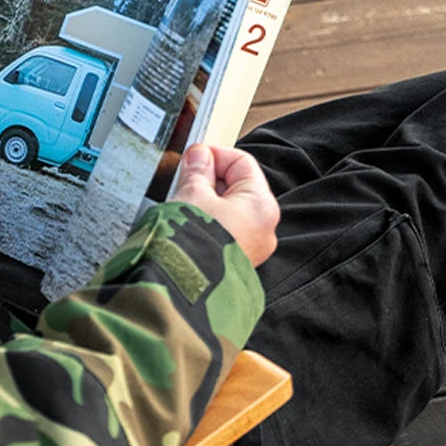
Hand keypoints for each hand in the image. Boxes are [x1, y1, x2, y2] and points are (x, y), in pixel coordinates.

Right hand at [172, 144, 279, 266]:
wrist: (181, 291)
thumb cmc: (191, 246)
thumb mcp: (190, 195)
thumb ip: (197, 171)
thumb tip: (200, 156)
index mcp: (261, 205)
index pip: (242, 163)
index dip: (214, 155)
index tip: (193, 156)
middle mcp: (264, 228)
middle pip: (238, 187)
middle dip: (209, 181)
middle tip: (183, 182)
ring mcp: (252, 248)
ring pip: (230, 211)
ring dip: (206, 203)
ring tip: (183, 207)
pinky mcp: (236, 262)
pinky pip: (226, 232)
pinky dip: (209, 224)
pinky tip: (189, 227)